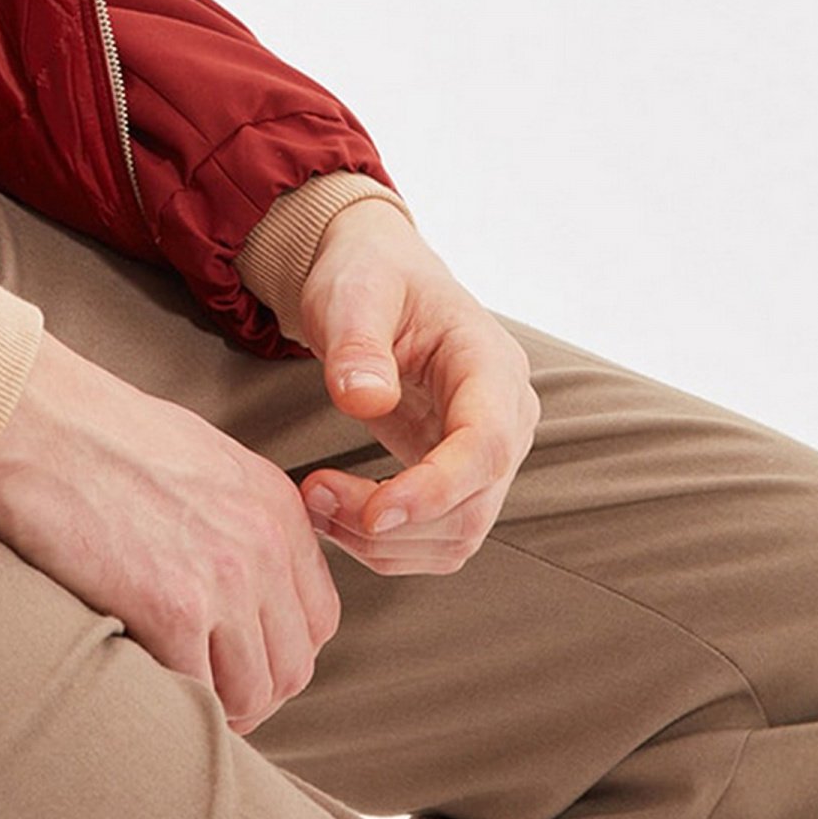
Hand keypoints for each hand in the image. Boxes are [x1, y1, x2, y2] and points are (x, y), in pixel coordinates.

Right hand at [0, 329, 339, 735]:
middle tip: (203, 691)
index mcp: (272, 503)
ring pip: (254, 693)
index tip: (240, 660)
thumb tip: (237, 586)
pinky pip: (197, 694)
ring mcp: (222, 579)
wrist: (31, 415)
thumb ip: (234, 519)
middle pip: (292, 665)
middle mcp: (261, 542)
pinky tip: (141, 675)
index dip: (278, 651)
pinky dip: (171, 701)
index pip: (317, 617)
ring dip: (215, 707)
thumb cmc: (92, 430)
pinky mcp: (172, 610)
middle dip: (251, 691)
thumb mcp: (196, 458)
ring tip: (171, 691)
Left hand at [294, 200, 540, 575]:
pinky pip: (434, 536)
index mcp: (492, 365)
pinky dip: (384, 544)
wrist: (375, 279)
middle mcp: (506, 418)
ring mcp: (486, 455)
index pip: (486, 447)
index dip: (436, 490)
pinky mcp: (457, 479)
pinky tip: (332, 514)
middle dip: (393, 522)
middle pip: (473, 506)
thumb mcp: (355, 292)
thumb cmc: (370, 274)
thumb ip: (358, 343)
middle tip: (311, 498)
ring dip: (384, 543)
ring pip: (455, 536)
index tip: (371, 513)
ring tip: (312, 504)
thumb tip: (364, 400)